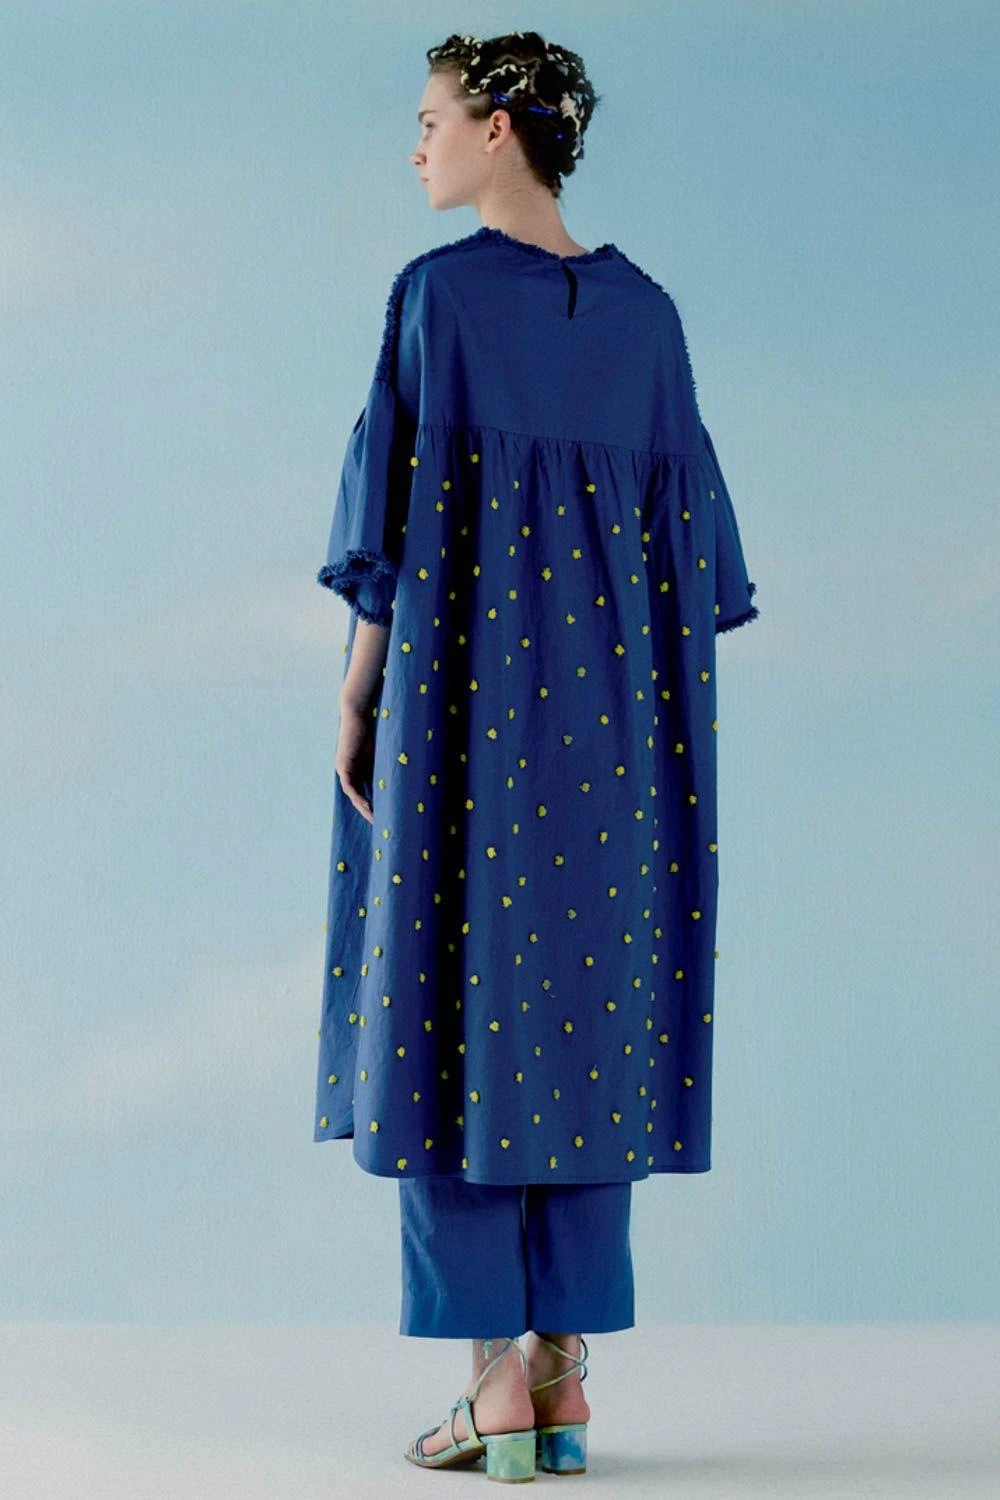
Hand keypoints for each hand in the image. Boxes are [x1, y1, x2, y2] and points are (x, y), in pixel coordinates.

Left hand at [335, 700, 375, 823]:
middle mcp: (348, 770)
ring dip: (362, 807)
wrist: (358, 713)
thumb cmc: (371, 728)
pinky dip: (357, 796)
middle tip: (378, 822)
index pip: (363, 790)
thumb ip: (383, 766)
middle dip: (367, 810)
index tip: (382, 814)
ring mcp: (343, 768)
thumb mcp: (379, 753)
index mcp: (357, 768)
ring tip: (373, 817)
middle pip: (356, 796)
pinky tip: (366, 805)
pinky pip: (349, 786)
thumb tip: (400, 780)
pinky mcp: (343, 765)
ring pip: (352, 794)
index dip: (371, 803)